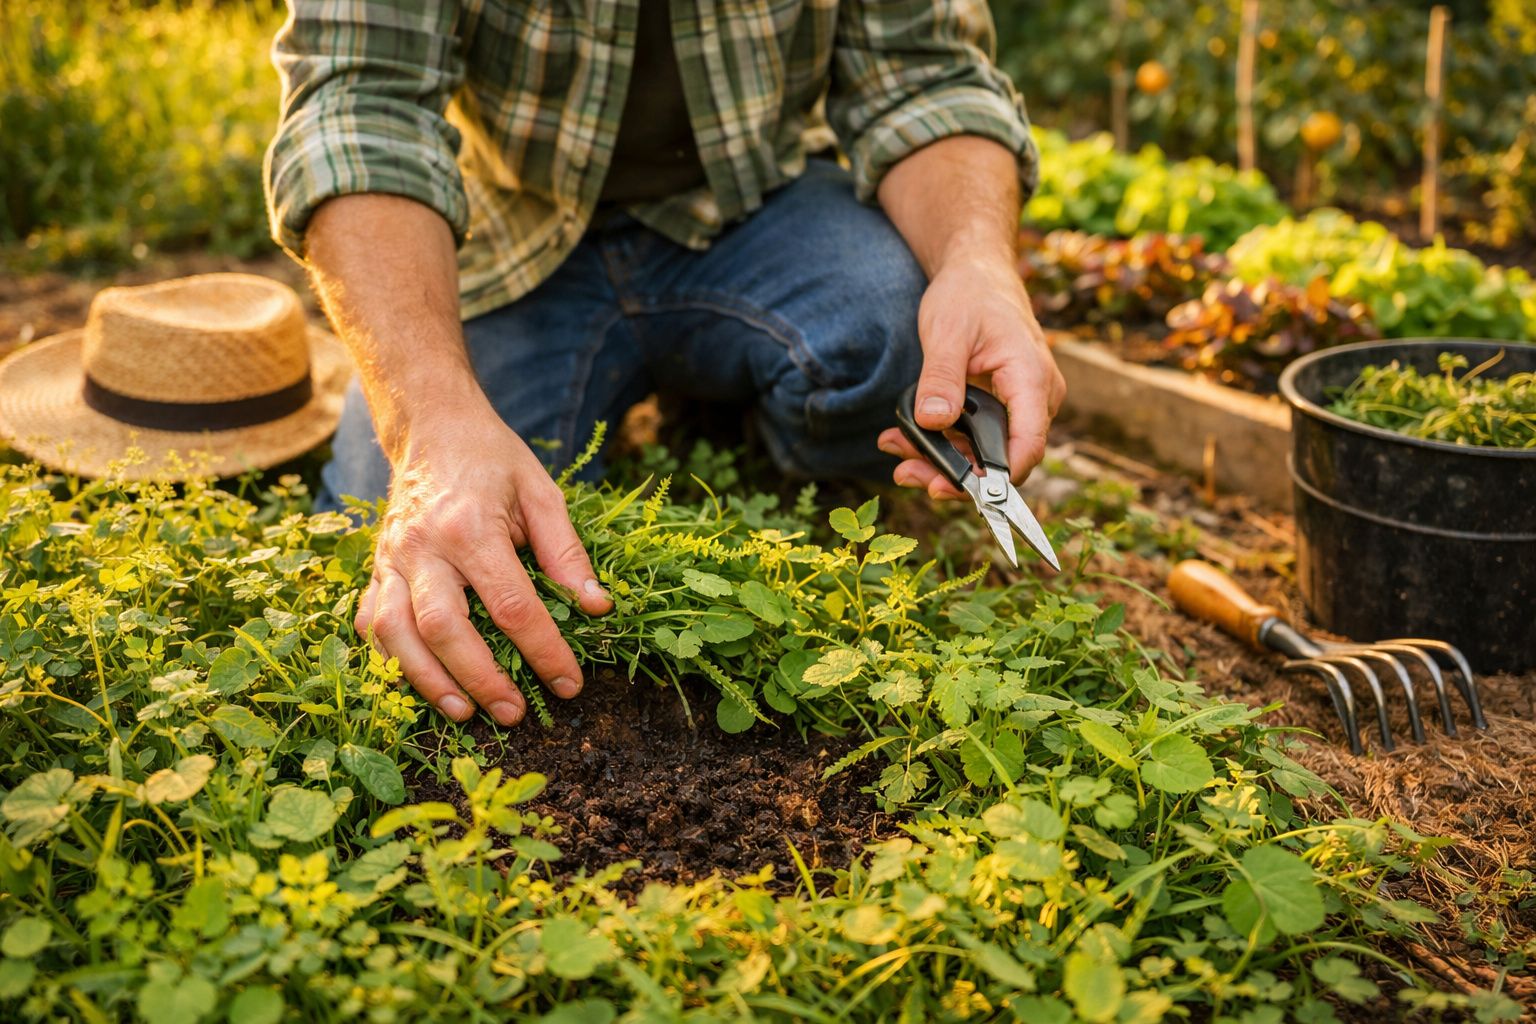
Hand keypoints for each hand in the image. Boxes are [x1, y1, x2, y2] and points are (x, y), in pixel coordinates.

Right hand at [353, 409, 611, 724]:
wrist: (432, 427)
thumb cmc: (494, 461)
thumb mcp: (542, 494)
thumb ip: (568, 553)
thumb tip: (597, 607)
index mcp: (471, 527)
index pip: (512, 606)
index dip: (544, 651)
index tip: (570, 683)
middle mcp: (423, 547)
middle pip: (445, 627)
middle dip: (480, 678)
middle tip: (515, 712)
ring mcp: (390, 560)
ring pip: (396, 633)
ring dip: (428, 681)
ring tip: (464, 712)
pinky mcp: (374, 569)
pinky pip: (371, 623)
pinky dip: (390, 660)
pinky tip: (419, 682)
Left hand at [878, 254, 1065, 499]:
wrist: (976, 271)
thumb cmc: (969, 293)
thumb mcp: (947, 332)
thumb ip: (941, 378)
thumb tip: (933, 422)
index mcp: (1031, 379)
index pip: (1027, 446)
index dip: (996, 478)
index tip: (953, 488)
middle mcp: (1035, 398)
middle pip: (1003, 457)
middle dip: (954, 473)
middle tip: (907, 473)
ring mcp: (1020, 403)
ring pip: (986, 451)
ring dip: (942, 459)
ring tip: (897, 449)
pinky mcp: (1000, 405)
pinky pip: (975, 435)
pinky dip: (943, 441)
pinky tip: (906, 437)